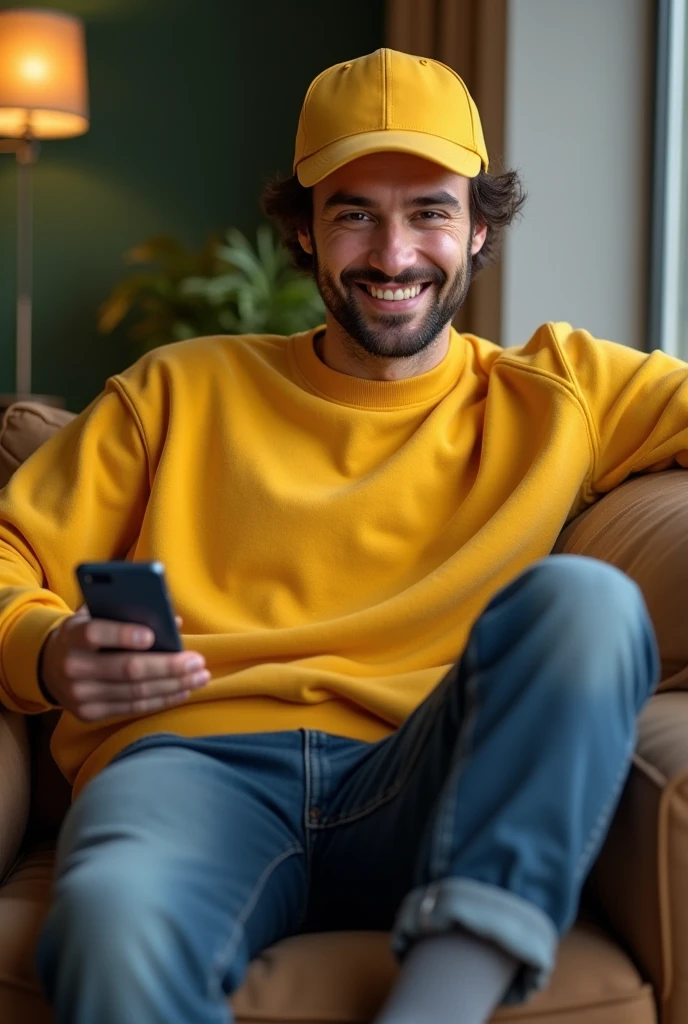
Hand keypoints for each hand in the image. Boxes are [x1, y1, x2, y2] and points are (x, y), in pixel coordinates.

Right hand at [39, 607, 209, 720]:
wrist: (49, 666)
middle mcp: (73, 667)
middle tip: (197, 661)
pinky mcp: (89, 714)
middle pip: (127, 670)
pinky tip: (182, 691)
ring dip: (173, 686)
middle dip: (168, 666)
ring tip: (200, 677)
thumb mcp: (95, 615)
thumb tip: (174, 622)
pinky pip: (132, 709)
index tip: (153, 635)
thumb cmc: (85, 633)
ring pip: (135, 693)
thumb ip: (127, 613)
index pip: (95, 634)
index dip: (124, 635)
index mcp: (72, 635)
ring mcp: (80, 695)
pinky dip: (161, 700)